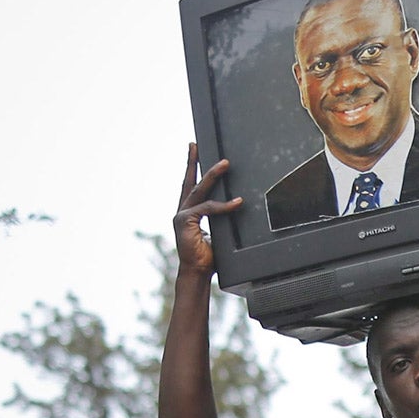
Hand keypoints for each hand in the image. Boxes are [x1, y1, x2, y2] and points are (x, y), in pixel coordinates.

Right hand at [174, 144, 241, 278]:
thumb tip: (236, 207)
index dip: (192, 167)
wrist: (198, 273)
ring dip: (212, 175)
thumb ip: (220, 220)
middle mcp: (182, 211)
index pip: (190, 186)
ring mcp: (181, 215)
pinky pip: (207, 209)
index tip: (193, 150)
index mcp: (189, 213)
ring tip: (224, 164)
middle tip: (194, 144)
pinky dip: (223, 206)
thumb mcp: (217, 233)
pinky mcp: (184, 221)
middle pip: (188, 181)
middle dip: (192, 161)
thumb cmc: (208, 257)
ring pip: (199, 190)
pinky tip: (237, 203)